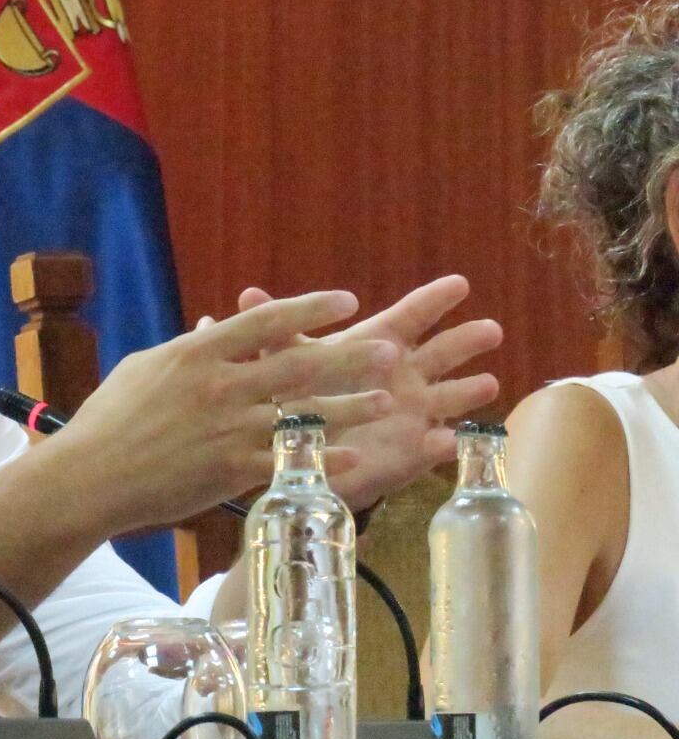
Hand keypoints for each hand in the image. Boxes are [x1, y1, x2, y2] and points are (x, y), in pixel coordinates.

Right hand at [58, 290, 399, 533]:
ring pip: (304, 413)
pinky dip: (326, 460)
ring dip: (351, 406)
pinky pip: (289, 463)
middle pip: (298, 364)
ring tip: (388, 400)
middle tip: (390, 350)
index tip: (345, 301)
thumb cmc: (107, 419)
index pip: (265, 321)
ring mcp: (228, 429)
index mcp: (197, 353)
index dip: (309, 308)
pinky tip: (359, 457)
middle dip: (349, 356)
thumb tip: (213, 330)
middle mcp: (220, 386)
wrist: (91, 476)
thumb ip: (187, 349)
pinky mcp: (230, 471)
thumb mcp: (143, 369)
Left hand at [232, 275, 501, 508]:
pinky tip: (450, 441)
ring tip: (488, 383)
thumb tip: (247, 292)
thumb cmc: (301, 399)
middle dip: (466, 341)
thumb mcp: (287, 365)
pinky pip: (434, 449)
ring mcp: (415, 414)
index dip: (434, 299)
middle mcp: (404, 377)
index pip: (410, 317)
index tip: (460, 282)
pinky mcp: (413, 452)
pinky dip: (442, 445)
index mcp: (377, 348)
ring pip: (451, 399)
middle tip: (491, 329)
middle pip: (442, 352)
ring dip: (468, 390)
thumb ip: (278, 333)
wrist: (304, 456)